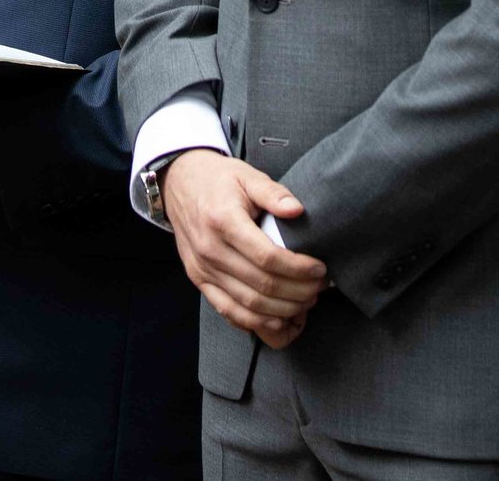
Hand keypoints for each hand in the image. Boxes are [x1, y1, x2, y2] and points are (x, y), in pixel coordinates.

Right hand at [162, 150, 327, 347]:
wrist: (179, 184)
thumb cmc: (218, 180)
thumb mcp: (247, 176)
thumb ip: (274, 193)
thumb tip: (297, 210)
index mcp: (223, 221)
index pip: (267, 256)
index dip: (298, 268)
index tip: (319, 269)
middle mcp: (210, 250)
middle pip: (261, 285)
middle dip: (297, 292)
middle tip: (319, 288)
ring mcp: (202, 269)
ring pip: (248, 304)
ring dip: (282, 311)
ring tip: (305, 303)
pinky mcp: (199, 280)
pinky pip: (228, 311)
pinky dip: (255, 322)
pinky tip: (278, 319)